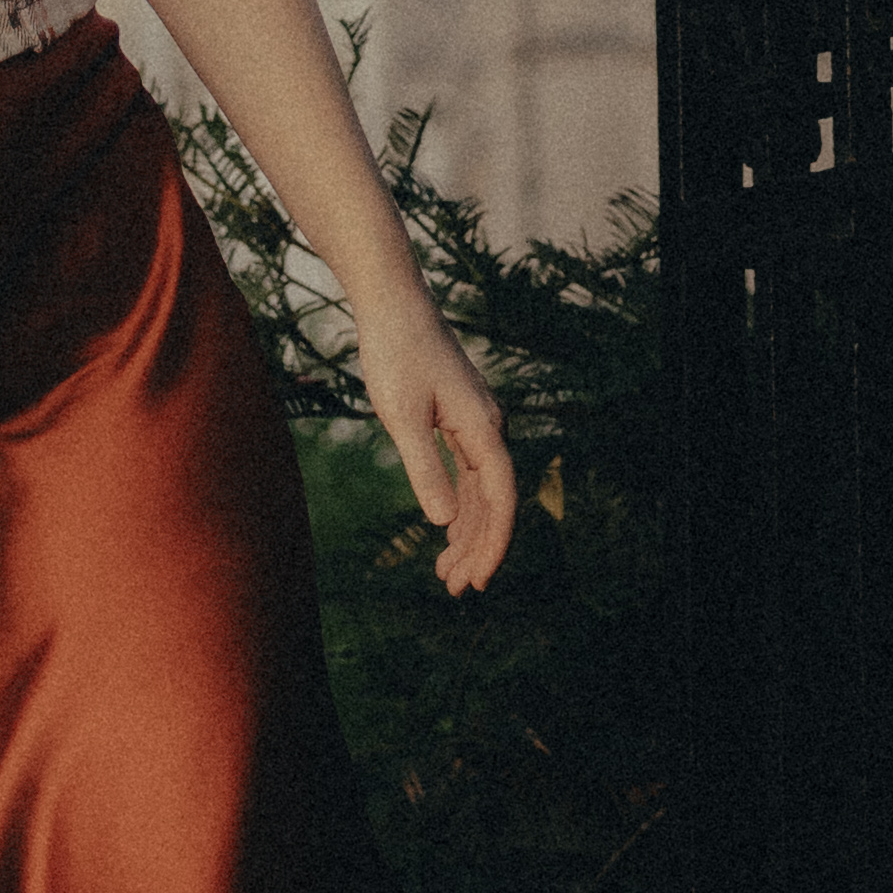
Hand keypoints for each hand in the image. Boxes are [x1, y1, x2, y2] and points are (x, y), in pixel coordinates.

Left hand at [350, 291, 523, 601]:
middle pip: (493, 502)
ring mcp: (475, 423)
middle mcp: (488, 427)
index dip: (492, 544)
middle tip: (453, 589)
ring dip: (467, 532)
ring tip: (445, 572)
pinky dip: (459, 505)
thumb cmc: (395, 354)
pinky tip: (445, 528)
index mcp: (482, 429)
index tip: (476, 580)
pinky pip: (468, 473)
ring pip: (481, 490)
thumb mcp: (401, 416)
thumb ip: (424, 468)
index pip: (500, 499)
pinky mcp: (458, 417)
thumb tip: (443, 522)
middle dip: (477, 548)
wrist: (393, 304)